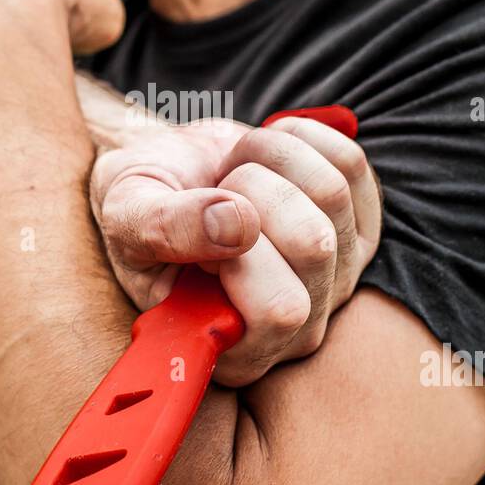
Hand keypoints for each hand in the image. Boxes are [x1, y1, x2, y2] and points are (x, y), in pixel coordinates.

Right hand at [90, 114, 382, 386]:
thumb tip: (236, 225)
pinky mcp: (356, 228)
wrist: (170, 176)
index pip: (280, 310)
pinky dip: (300, 138)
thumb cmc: (143, 207)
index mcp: (237, 346)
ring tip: (232, 168)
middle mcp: (298, 327)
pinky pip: (351, 165)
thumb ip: (165, 227)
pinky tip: (266, 151)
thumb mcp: (128, 215)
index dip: (242, 255)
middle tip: (215, 188)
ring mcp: (336, 278)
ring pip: (331, 195)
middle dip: (252, 189)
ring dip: (271, 157)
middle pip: (312, 244)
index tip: (202, 229)